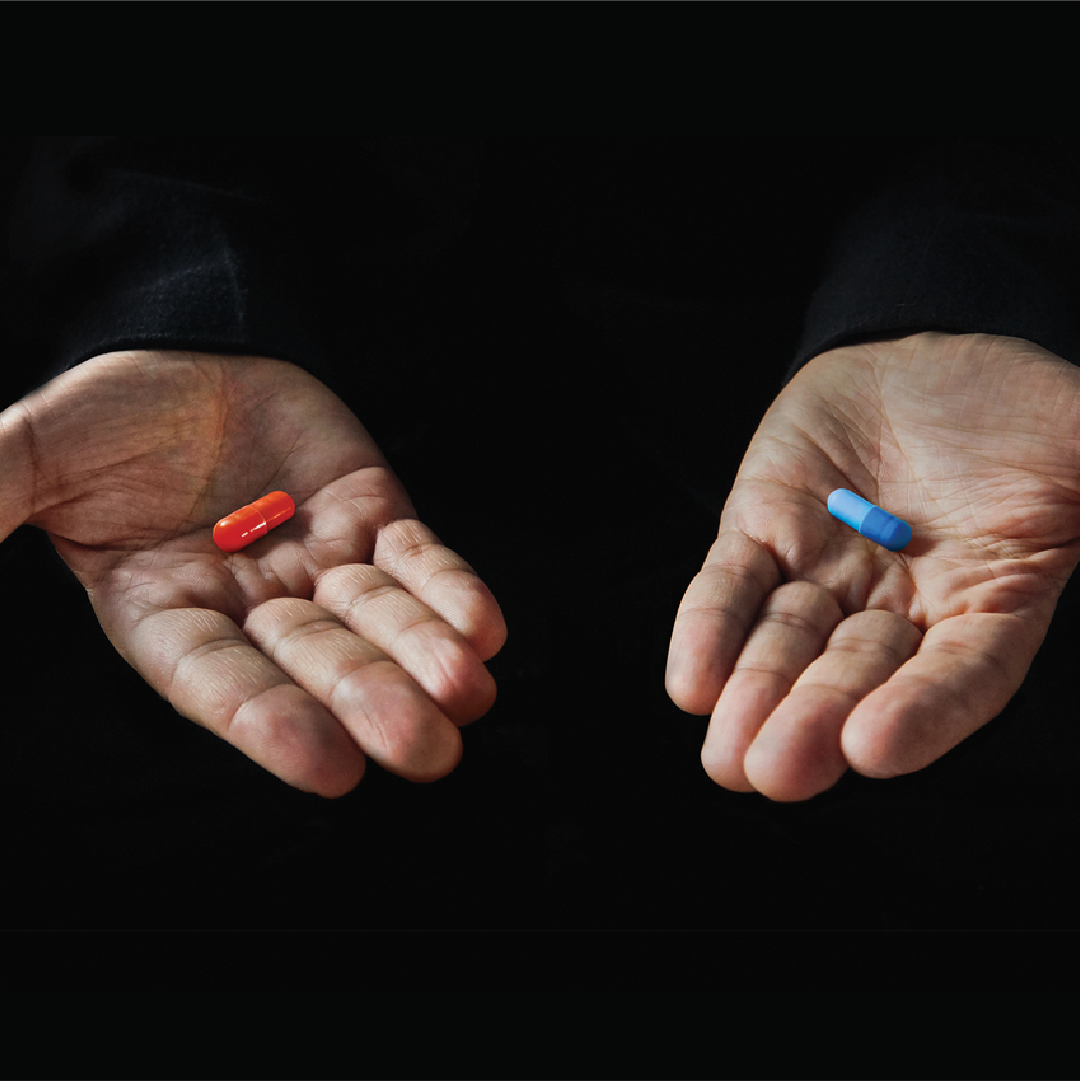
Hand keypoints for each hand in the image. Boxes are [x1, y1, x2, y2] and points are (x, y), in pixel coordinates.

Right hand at [0, 351, 505, 795]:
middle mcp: (250, 603)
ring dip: (425, 656)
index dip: (268, 722)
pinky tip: (484, 629)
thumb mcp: (40, 454)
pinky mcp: (374, 520)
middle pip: (315, 663)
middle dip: (370, 700)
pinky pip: (418, 563)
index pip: (217, 681)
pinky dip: (450, 592)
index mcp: (166, 612)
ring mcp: (320, 564)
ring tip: (467, 694)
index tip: (327, 766)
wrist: (194, 347)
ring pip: (378, 622)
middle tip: (426, 748)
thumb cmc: (111, 411)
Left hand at [665, 332, 1079, 800]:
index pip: (959, 674)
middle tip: (776, 774)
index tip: (874, 749)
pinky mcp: (761, 531)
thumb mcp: (1079, 441)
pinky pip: (728, 585)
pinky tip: (690, 682)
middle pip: (855, 675)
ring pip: (783, 644)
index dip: (921, 712)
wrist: (922, 363)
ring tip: (728, 755)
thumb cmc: (1015, 411)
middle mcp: (896, 606)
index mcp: (985, 602)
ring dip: (754, 694)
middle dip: (813, 720)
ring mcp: (822, 572)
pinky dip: (708, 629)